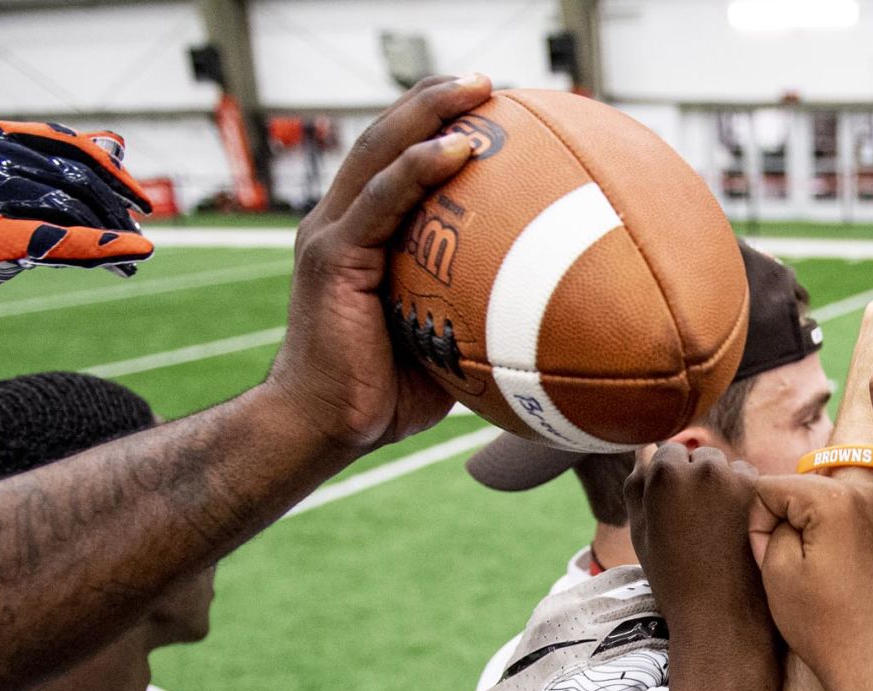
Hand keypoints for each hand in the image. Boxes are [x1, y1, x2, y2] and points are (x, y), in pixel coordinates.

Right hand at [0, 121, 153, 357]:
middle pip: (73, 175)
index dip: (109, 170)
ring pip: (69, 206)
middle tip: (138, 230)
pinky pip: (57, 238)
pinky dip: (101, 246)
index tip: (137, 198)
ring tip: (131, 256)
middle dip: (113, 205)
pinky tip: (131, 255)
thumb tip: (118, 143)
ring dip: (110, 232)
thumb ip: (51, 163)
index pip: (64, 144)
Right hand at [264, 74, 494, 454]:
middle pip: (388, 139)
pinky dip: (419, 168)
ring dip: (430, 112)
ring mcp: (331, 235)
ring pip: (381, 153)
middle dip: (435, 100)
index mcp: (362, 237)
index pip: (397, 164)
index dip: (435, 126)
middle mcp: (340, 223)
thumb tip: (548, 316)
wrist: (324, 428)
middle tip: (486, 80)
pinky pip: (381, 200)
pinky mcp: (331, 256)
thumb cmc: (385, 396)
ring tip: (477, 87)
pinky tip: (460, 147)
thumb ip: (475, 313)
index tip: (488, 108)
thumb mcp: (443, 344)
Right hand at [625, 444, 769, 656]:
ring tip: (716, 526)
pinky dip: (745, 496)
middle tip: (697, 520)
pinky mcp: (761, 494)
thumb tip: (647, 449)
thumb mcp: (641, 532)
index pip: (667, 452)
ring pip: (726, 466)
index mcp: (665, 474)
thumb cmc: (673, 577)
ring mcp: (735, 479)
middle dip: (697, 477)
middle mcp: (702, 469)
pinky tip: (735, 528)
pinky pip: (750, 481)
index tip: (675, 509)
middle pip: (699, 456)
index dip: (670, 481)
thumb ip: (637, 484)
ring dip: (723, 483)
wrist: (719, 614)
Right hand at [748, 473, 872, 680]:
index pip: (769, 487)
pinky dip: (834, 539)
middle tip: (797, 571)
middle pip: (799, 491)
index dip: (758, 525)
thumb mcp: (776, 568)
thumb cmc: (822, 624)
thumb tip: (785, 510)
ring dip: (810, 531)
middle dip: (786, 524)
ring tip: (819, 574)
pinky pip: (847, 520)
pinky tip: (839, 573)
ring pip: (821, 505)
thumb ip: (771, 522)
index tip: (773, 562)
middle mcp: (868, 494)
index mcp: (835, 498)